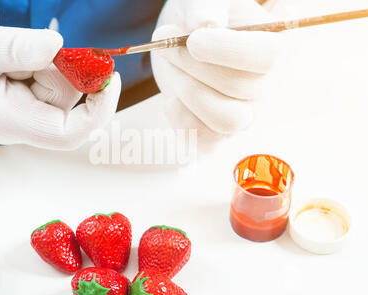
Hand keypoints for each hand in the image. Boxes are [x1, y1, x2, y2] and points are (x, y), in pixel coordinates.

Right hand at [0, 15, 120, 150]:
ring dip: (45, 61)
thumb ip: (18, 48)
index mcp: (11, 123)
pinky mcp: (20, 95)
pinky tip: (9, 54)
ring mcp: (21, 109)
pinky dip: (37, 60)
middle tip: (34, 46)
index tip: (110, 78)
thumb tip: (58, 44)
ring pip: (57, 85)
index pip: (69, 132)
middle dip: (61, 69)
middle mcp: (22, 122)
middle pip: (67, 100)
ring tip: (7, 51)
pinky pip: (44, 76)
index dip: (98, 110)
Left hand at [151, 0, 282, 144]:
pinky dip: (180, 118)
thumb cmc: (200, 18)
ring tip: (170, 67)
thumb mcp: (202, 3)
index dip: (228, 50)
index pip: (267, 57)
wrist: (185, 43)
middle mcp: (263, 87)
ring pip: (226, 120)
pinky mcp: (216, 134)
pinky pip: (203, 140)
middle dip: (192, 66)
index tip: (193, 40)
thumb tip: (207, 23)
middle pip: (240, 88)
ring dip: (186, 90)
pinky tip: (172, 97)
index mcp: (271, 48)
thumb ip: (206, 7)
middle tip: (165, 43)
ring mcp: (242, 115)